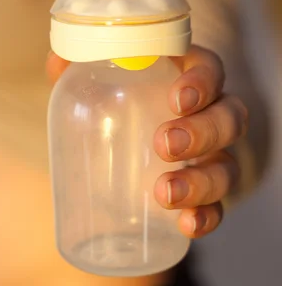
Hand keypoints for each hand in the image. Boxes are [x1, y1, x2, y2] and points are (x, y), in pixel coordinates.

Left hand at [46, 45, 247, 238]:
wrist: (115, 147)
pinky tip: (186, 224)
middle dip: (202, 132)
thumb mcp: (93, 81)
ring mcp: (209, 157)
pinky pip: (217, 207)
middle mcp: (207, 116)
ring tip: (165, 193)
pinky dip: (207, 217)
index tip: (178, 99)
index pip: (209, 70)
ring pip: (226, 167)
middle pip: (227, 118)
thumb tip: (57, 61)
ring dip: (202, 181)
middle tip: (165, 144)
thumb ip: (75, 67)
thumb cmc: (110, 102)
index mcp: (184, 80)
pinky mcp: (202, 194)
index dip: (202, 82)